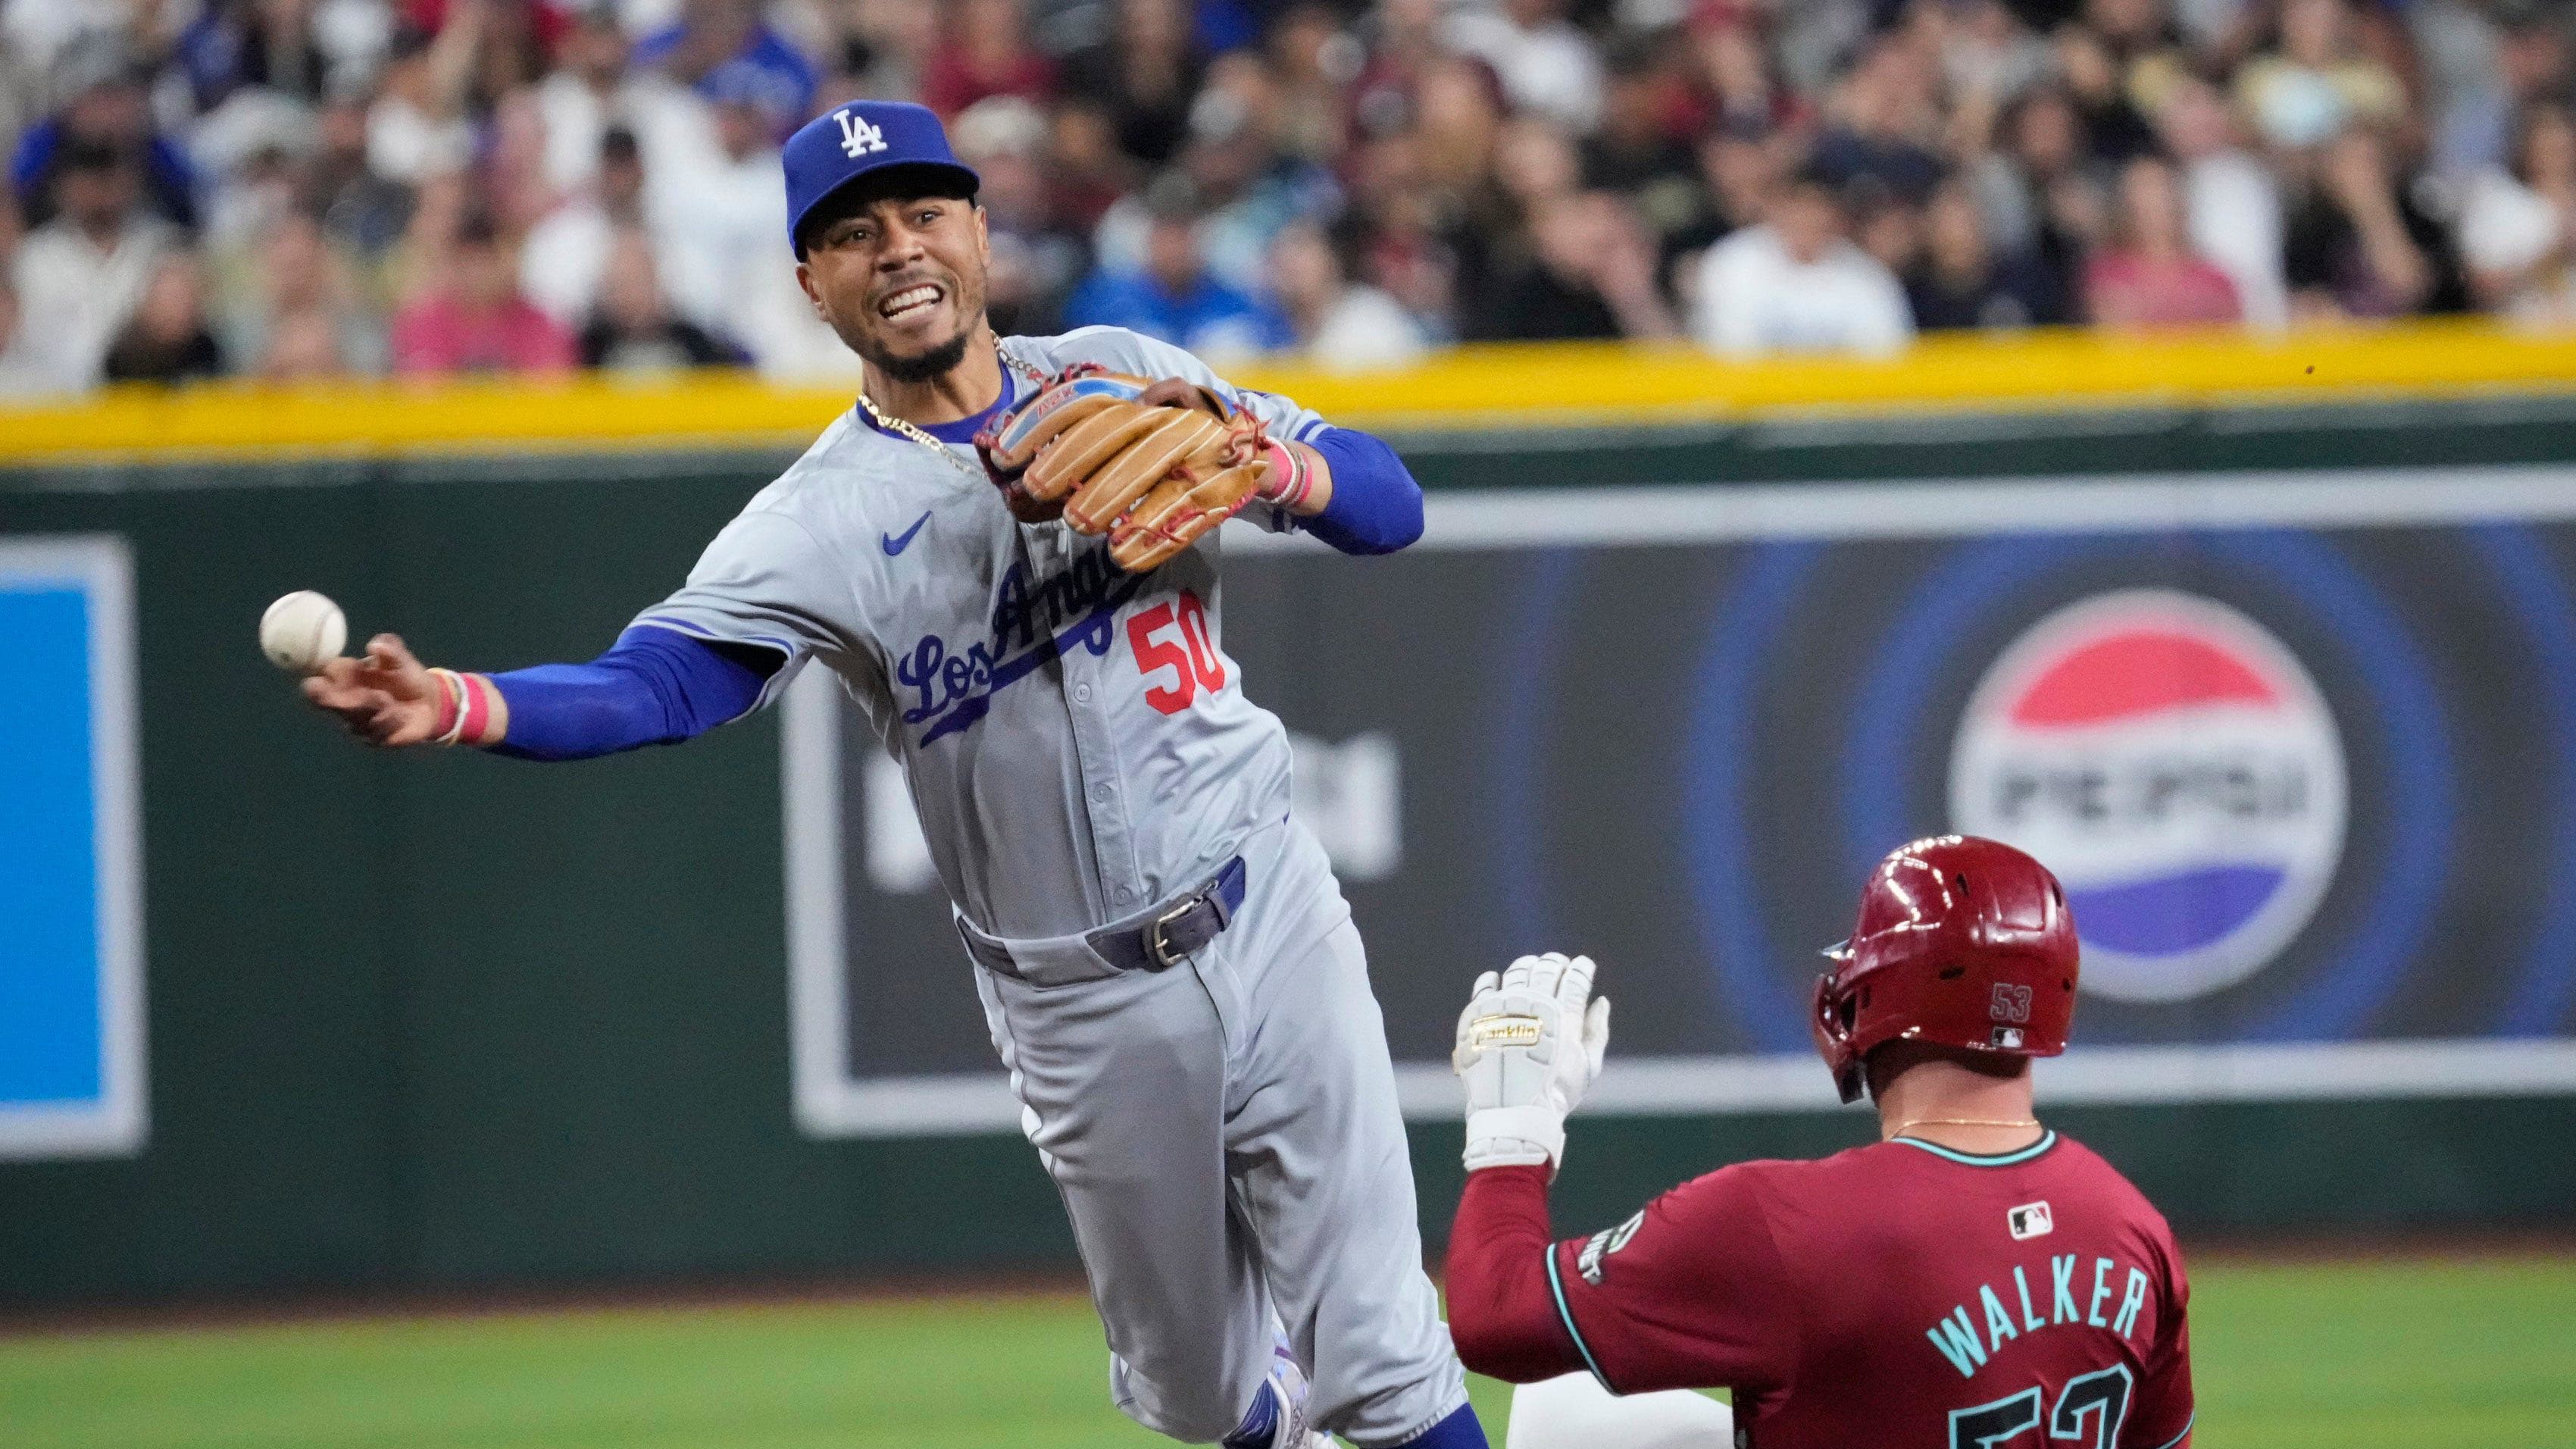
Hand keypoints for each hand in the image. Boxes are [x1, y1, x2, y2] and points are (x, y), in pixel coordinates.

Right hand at [300, 633, 441, 746]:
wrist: (428, 701)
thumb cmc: (405, 676)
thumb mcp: (401, 658)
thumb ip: (390, 647)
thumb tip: (375, 645)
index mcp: (343, 677)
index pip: (319, 676)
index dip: (321, 677)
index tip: (331, 675)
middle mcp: (342, 700)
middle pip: (321, 702)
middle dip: (331, 699)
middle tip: (347, 693)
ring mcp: (354, 721)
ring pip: (352, 718)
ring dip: (372, 708)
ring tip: (389, 700)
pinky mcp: (371, 738)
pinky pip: (375, 732)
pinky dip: (391, 721)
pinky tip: (401, 715)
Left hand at [1453, 952, 1611, 1175]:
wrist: (1512, 1111)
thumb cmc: (1556, 1092)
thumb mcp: (1588, 1066)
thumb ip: (1597, 1031)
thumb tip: (1601, 1001)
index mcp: (1565, 1015)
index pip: (1576, 978)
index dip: (1582, 968)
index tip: (1583, 965)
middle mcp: (1535, 1005)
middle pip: (1547, 969)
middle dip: (1556, 963)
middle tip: (1558, 965)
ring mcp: (1506, 1007)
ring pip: (1518, 972)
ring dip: (1528, 965)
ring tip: (1532, 968)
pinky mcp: (1481, 1014)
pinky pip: (1485, 986)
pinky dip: (1492, 979)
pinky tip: (1496, 979)